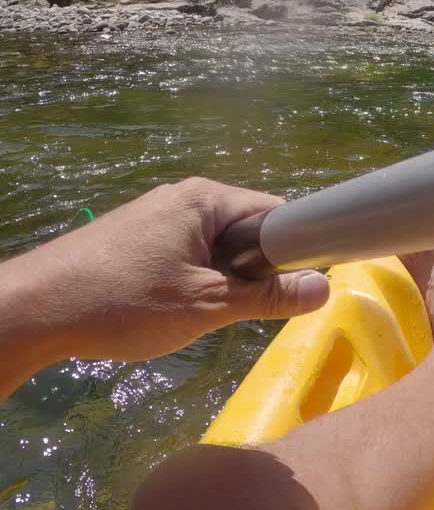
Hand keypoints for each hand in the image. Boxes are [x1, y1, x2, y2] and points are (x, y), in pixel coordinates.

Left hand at [0, 178, 329, 370]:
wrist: (32, 312)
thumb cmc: (125, 302)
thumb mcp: (207, 304)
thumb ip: (269, 297)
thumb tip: (325, 288)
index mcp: (207, 199)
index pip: (278, 213)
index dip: (297, 249)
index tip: (297, 287)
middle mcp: (185, 198)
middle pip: (249, 231)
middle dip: (256, 269)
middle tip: (249, 308)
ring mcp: (158, 217)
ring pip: (219, 247)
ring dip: (224, 279)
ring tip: (209, 312)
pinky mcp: (137, 239)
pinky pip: (190, 254)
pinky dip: (195, 280)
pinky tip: (177, 308)